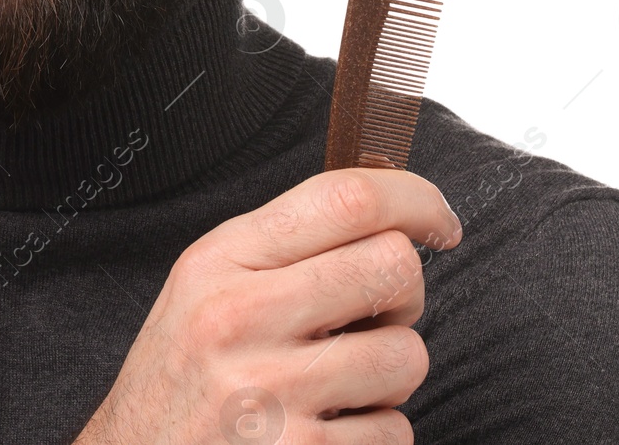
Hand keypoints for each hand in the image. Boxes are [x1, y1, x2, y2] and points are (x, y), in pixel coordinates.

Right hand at [75, 168, 461, 443]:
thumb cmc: (180, 382)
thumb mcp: (204, 290)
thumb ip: (281, 248)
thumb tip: (388, 214)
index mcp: (220, 261)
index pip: (345, 198)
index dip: (415, 199)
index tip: (438, 220)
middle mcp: (241, 318)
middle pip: (393, 267)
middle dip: (403, 296)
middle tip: (371, 318)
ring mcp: (272, 394)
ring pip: (406, 356)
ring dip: (388, 377)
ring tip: (335, 388)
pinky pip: (394, 433)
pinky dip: (373, 438)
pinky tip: (323, 435)